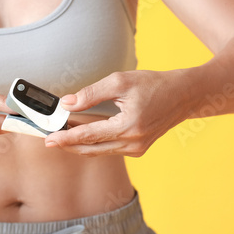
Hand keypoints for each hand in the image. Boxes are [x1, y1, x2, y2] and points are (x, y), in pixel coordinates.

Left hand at [44, 70, 189, 156]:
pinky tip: (83, 136)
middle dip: (69, 145)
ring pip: (100, 151)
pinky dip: (95, 143)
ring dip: (80, 145)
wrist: (184, 95)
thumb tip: (67, 103)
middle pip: (91, 149)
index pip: (88, 136)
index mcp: (128, 127)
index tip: (49, 140)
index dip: (66, 138)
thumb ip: (91, 93)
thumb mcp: (120, 82)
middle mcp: (133, 143)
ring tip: (62, 137)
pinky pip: (110, 149)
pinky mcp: (138, 149)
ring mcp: (136, 149)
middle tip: (49, 142)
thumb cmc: (154, 84)